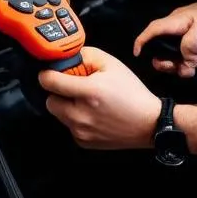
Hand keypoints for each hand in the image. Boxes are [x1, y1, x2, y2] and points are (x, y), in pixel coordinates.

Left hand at [38, 46, 160, 149]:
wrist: (148, 123)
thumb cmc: (133, 94)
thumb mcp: (113, 65)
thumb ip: (88, 56)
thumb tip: (70, 57)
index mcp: (89, 91)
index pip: (49, 82)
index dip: (48, 74)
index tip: (52, 73)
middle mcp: (81, 114)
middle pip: (50, 101)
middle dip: (59, 93)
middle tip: (76, 89)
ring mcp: (80, 130)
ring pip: (59, 115)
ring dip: (68, 107)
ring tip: (88, 103)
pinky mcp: (83, 142)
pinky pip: (70, 127)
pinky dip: (77, 120)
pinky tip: (94, 116)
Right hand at [133, 2, 196, 77]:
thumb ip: (188, 50)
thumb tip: (187, 63)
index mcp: (174, 23)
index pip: (153, 31)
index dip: (142, 41)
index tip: (137, 53)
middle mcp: (175, 32)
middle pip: (162, 52)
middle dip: (170, 64)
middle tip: (182, 68)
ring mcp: (184, 40)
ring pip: (177, 60)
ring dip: (189, 64)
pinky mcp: (193, 47)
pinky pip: (190, 60)